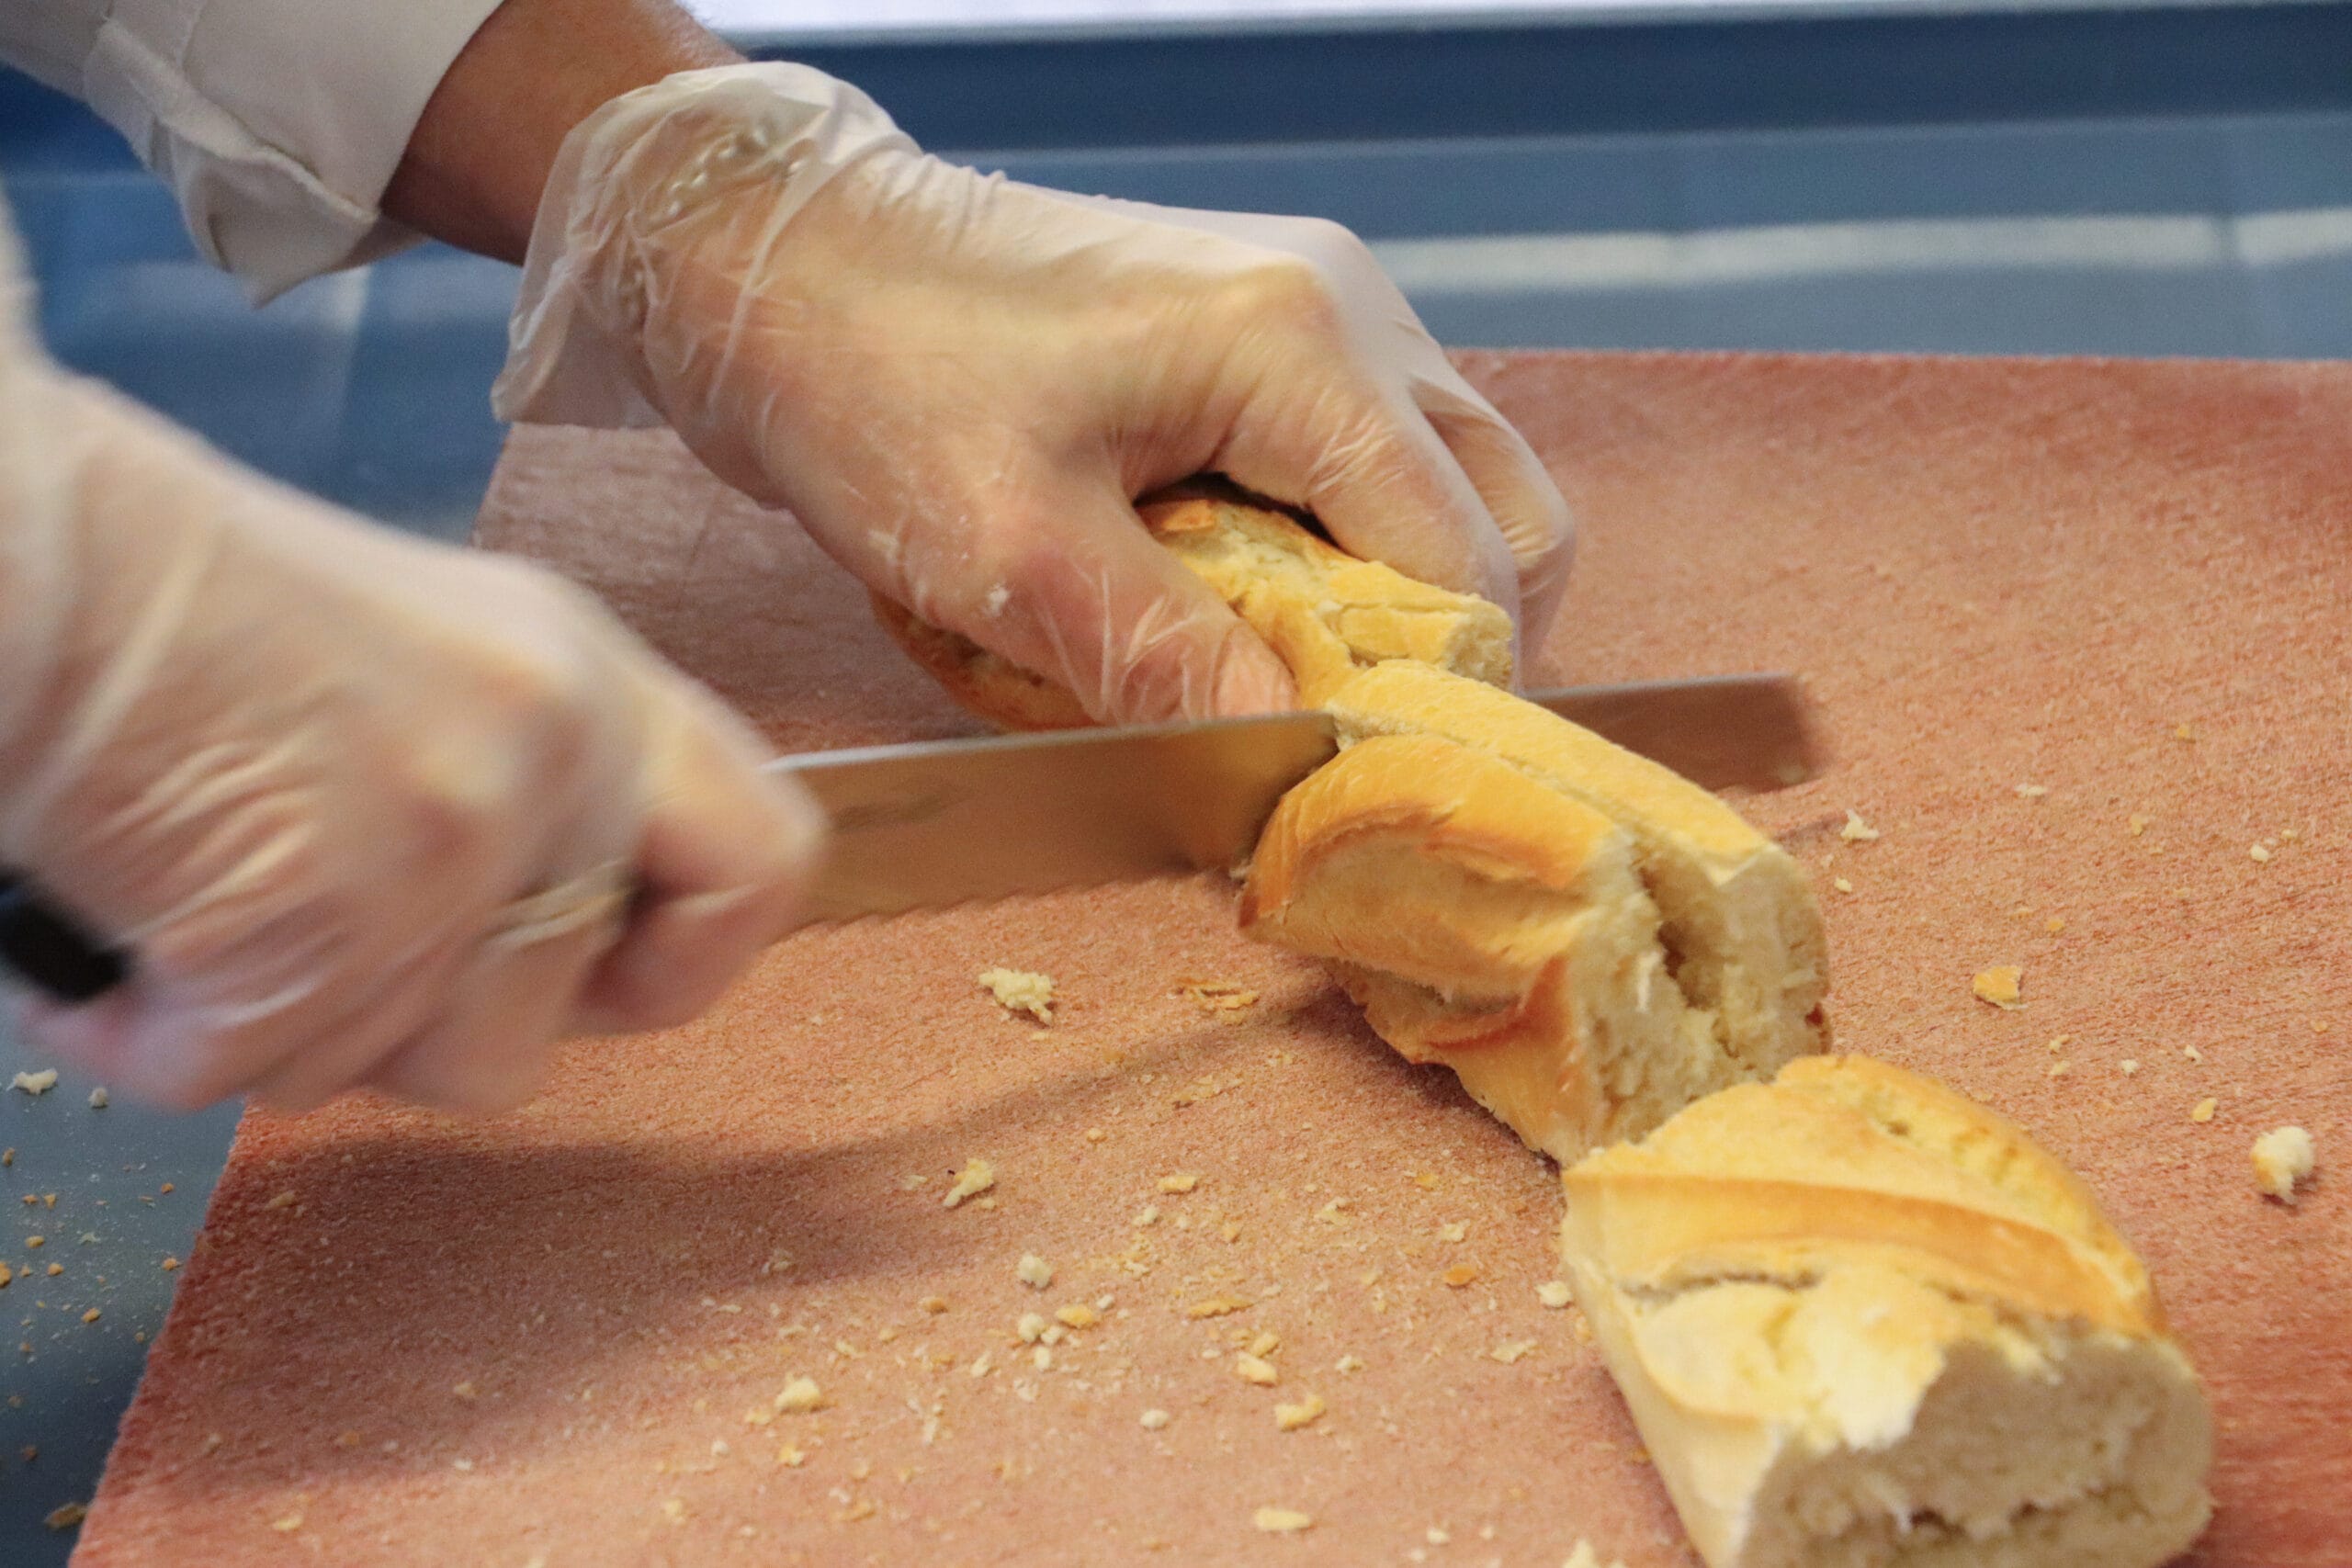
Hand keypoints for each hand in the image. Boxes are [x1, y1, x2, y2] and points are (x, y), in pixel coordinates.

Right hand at [0, 369, 820, 1112]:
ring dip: (286, 1027)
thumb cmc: (173, 610)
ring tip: (188, 902)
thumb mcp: (422, 668)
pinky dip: (150, 1036)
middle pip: (547, 1016)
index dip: (685, 962)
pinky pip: (249, 1072)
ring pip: (409, 1066)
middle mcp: (555, 751)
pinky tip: (107, 929)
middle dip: (411, 1019)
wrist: (17, 558)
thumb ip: (516, 790)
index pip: (761, 863)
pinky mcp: (324, 918)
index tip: (594, 982)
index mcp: (589, 679)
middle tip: (302, 935)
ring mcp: (452, 837)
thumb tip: (537, 943)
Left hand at [494, 64, 1574, 723]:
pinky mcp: (1261, 336)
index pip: (1468, 561)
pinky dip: (1306, 556)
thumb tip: (1292, 769)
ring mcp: (1311, 312)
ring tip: (1248, 665)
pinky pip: (1351, 471)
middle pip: (1500, 523)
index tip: (1354, 788)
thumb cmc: (873, 377)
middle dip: (1428, 653)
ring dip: (1368, 608)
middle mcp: (1343, 310)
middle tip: (1316, 736)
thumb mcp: (1009, 552)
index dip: (1433, 697)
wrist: (781, 253)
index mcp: (1299, 345)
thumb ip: (1170, 663)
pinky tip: (1201, 593)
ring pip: (1435, 498)